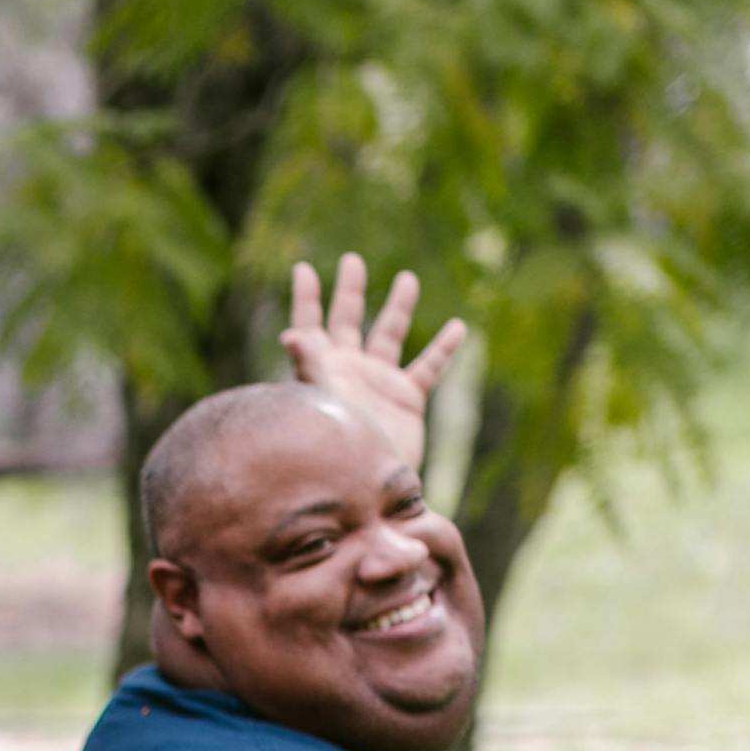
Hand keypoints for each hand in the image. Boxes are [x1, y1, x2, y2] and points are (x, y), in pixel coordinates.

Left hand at [281, 253, 467, 471]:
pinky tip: (458, 328)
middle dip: (350, 291)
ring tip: (407, 279)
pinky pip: (429, 368)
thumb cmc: (334, 451)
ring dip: (398, 307)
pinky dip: (443, 348)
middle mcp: (350, 369)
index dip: (307, 297)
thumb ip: (309, 369)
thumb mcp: (320, 405)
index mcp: (323, 367)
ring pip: (390, 334)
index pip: (310, 324)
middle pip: (349, 319)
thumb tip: (291, 334)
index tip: (303, 268)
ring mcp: (379, 382)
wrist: (364, 490)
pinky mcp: (407, 399)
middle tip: (351, 260)